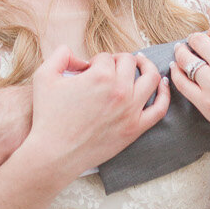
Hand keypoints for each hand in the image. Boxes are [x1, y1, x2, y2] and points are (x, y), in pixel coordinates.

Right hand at [27, 48, 169, 181]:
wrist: (54, 154)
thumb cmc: (48, 116)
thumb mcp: (44, 76)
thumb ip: (60, 54)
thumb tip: (77, 54)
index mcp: (100, 75)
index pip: (106, 57)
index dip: (96, 61)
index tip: (88, 71)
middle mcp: (120, 90)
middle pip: (129, 62)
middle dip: (118, 61)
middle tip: (109, 68)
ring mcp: (130, 110)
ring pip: (151, 78)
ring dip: (146, 67)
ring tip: (140, 64)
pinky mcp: (135, 129)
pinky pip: (160, 108)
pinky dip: (165, 94)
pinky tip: (162, 84)